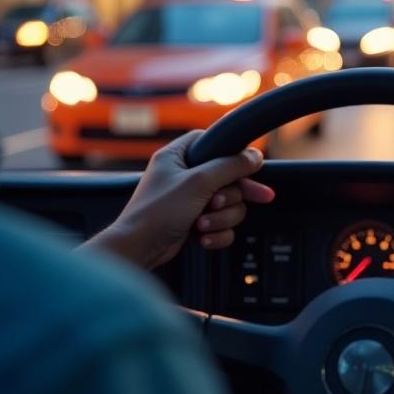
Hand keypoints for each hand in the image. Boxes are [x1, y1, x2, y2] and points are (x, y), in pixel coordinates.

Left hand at [86, 130, 274, 270]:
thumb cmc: (157, 213)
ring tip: (202, 224)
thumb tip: (255, 156)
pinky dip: (216, 232)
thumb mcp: (198, 182)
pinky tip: (203, 237)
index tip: (252, 168)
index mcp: (178, 156)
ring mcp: (190, 200)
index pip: (215, 144)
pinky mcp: (194, 222)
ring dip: (221, 218)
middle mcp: (184, 175)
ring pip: (229, 204)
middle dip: (229, 197)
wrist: (139, 250)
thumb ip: (230, 166)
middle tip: (229, 203)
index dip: (234, 156)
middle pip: (229, 178)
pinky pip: (221, 224)